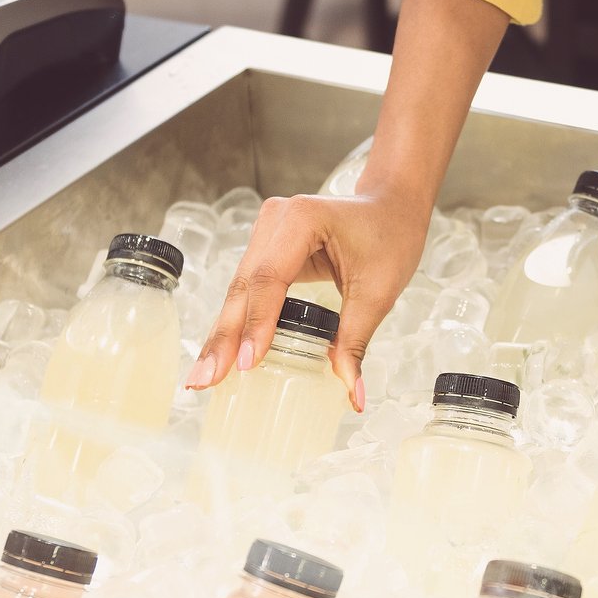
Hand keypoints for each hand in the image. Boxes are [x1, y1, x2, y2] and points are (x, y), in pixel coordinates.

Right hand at [187, 186, 432, 410]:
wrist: (391, 204)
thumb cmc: (390, 235)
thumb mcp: (379, 290)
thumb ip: (356, 340)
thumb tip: (351, 393)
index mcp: (301, 220)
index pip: (269, 279)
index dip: (257, 324)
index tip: (247, 363)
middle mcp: (274, 221)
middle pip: (243, 286)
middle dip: (224, 338)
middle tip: (205, 380)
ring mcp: (265, 231)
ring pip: (239, 290)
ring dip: (224, 334)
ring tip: (205, 375)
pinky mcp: (266, 246)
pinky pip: (249, 289)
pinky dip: (238, 321)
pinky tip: (223, 352)